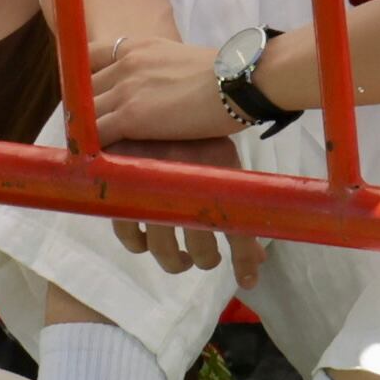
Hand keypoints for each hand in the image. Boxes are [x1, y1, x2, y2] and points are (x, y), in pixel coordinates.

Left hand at [90, 33, 236, 144]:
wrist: (240, 81)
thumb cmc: (225, 76)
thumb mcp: (180, 61)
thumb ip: (158, 71)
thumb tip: (158, 94)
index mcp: (137, 47)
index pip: (88, 57)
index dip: (84, 80)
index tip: (88, 98)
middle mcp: (124, 63)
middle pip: (83, 89)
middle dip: (85, 111)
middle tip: (92, 132)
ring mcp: (124, 89)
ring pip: (85, 113)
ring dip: (87, 132)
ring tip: (93, 151)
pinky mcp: (130, 116)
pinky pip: (95, 135)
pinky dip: (93, 149)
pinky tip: (99, 160)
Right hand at [105, 135, 264, 289]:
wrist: (157, 99)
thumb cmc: (198, 135)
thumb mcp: (223, 162)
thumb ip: (239, 209)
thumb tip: (258, 259)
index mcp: (216, 175)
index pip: (236, 230)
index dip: (243, 260)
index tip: (248, 279)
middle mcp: (184, 183)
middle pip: (199, 245)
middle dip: (205, 259)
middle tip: (206, 258)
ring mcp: (150, 185)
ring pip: (163, 245)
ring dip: (175, 261)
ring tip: (181, 258)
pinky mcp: (121, 187)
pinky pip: (126, 230)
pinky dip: (136, 243)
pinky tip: (146, 242)